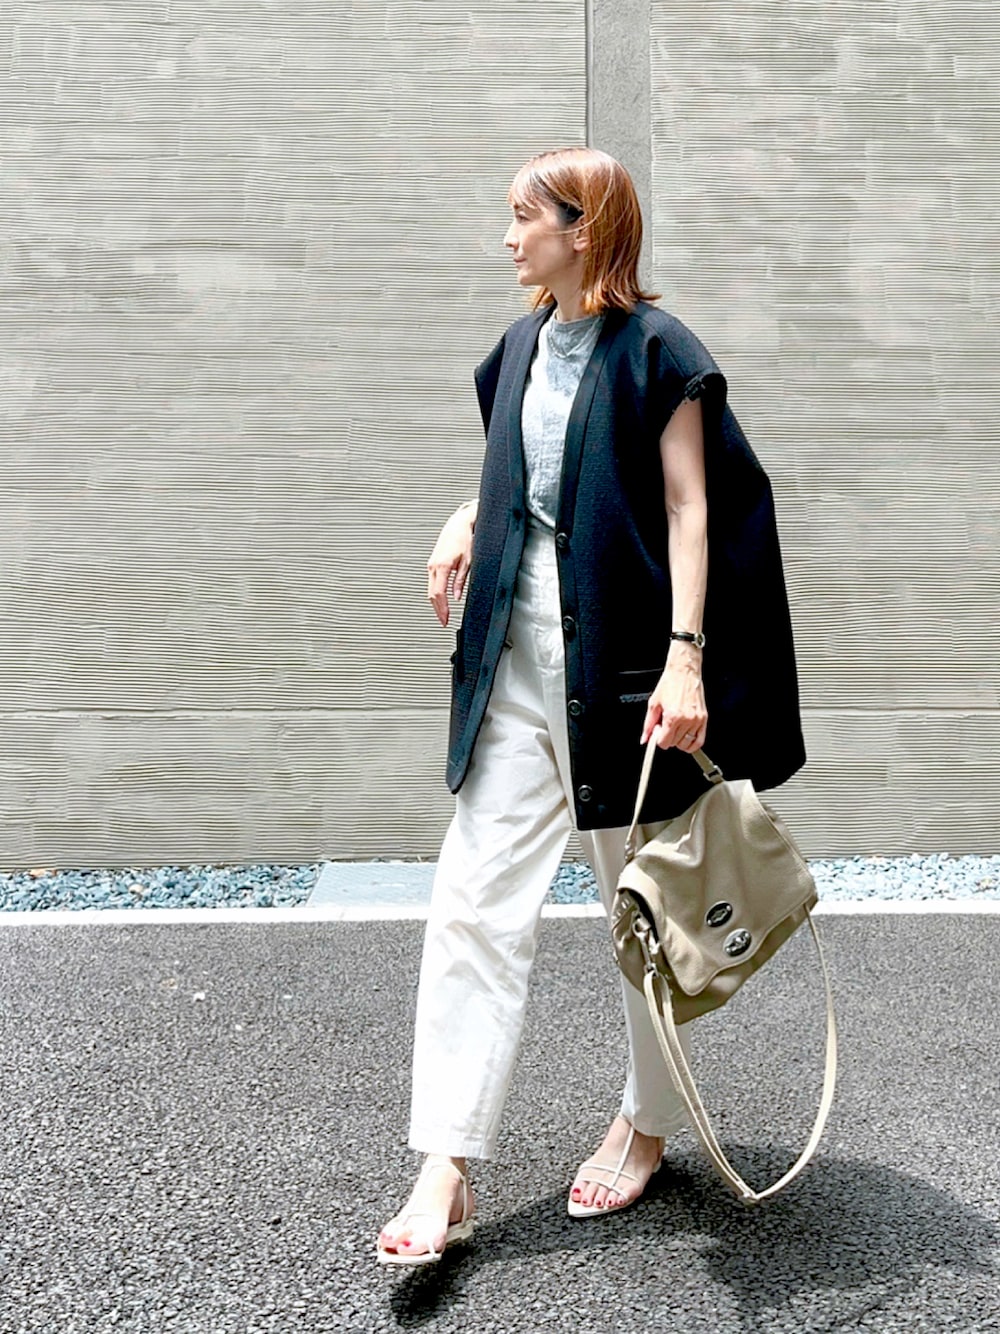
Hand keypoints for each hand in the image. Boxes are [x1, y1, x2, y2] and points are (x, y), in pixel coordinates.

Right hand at [426, 505, 475, 626]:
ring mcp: (431, 564)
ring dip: (436, 602)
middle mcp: (433, 566)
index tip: (445, 619)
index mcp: (442, 566)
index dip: (441, 609)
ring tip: (443, 613)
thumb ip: (460, 581)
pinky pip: (432, 581)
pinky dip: (435, 592)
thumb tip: (456, 596)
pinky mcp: (433, 563)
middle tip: (443, 621)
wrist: (458, 524)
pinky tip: (442, 599)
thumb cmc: (465, 538)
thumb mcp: (468, 562)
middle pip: (431, 594)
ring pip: (430, 588)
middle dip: (437, 609)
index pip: (439, 594)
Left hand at [640, 644, 707, 751]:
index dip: (658, 739)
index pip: (664, 743)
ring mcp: (696, 720)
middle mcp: (686, 720)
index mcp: (672, 716)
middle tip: (666, 726)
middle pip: (674, 743)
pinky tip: (685, 738)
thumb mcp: (653, 704)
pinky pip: (699, 741)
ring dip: (678, 740)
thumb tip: (645, 739)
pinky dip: (692, 744)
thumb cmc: (669, 684)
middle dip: (668, 737)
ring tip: (676, 728)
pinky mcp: (704, 719)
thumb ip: (648, 724)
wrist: (684, 672)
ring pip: (686, 743)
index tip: (658, 731)